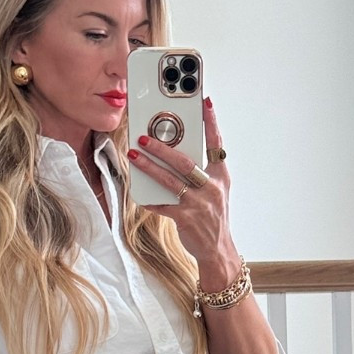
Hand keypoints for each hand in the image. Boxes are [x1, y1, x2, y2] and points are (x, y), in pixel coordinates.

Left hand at [127, 98, 239, 282]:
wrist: (217, 250)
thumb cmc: (213, 217)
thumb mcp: (215, 191)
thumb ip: (201, 172)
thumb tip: (175, 153)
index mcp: (220, 177)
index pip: (216, 144)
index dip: (211, 122)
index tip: (205, 102)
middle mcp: (211, 188)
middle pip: (185, 162)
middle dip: (162, 148)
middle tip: (144, 136)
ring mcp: (199, 204)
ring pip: (170, 181)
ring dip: (149, 167)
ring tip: (134, 155)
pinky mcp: (185, 218)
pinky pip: (162, 205)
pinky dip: (149, 199)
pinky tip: (138, 193)